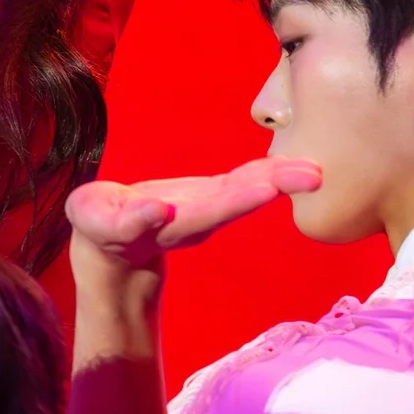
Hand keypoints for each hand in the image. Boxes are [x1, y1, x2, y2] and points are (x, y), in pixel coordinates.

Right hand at [67, 155, 321, 275]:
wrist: (113, 248)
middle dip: (275, 186)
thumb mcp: (100, 225)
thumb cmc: (100, 230)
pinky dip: (267, 172)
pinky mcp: (207, 196)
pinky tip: (291, 165)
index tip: (268, 189)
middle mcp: (198, 218)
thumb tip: (158, 210)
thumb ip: (128, 221)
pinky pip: (241, 181)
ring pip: (246, 190)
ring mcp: (207, 208)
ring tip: (312, 169)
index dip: (238, 199)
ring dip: (280, 179)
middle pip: (240, 199)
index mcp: (173, 223)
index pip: (211, 210)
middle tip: (313, 175)